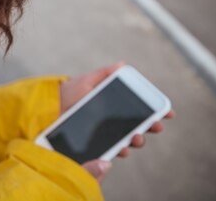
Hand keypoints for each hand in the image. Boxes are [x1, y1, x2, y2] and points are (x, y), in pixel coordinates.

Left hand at [60, 62, 174, 181]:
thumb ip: (104, 74)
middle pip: (138, 125)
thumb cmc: (68, 92)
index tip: (167, 113)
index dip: (156, 111)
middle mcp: (113, 120)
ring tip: (136, 137)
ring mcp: (106, 133)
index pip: (140, 108)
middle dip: (150, 127)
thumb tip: (123, 64)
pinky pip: (112, 149)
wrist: (48, 108)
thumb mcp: (86, 81)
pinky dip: (120, 150)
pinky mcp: (96, 144)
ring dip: (137, 140)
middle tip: (154, 126)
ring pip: (128, 139)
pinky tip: (122, 148)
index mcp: (115, 104)